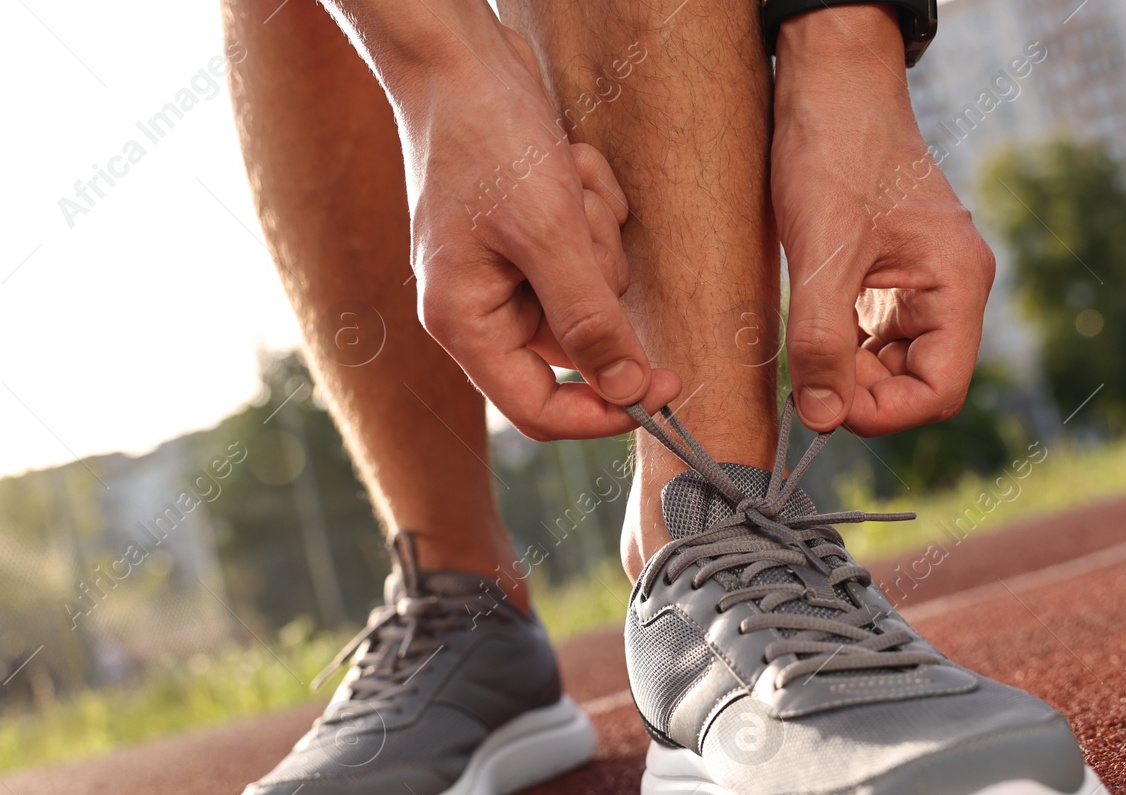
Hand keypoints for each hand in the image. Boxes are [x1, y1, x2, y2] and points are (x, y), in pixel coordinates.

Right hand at [374, 13, 678, 438]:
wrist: (460, 54)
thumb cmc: (485, 137)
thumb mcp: (547, 232)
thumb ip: (590, 320)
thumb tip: (630, 391)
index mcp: (465, 323)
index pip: (538, 409)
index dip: (604, 410)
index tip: (665, 388)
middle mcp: (480, 306)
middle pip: (575, 341)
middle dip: (596, 277)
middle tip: (580, 221)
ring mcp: (504, 270)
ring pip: (593, 287)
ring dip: (596, 231)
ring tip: (565, 180)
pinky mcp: (529, 234)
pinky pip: (589, 245)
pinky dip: (592, 204)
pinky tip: (566, 165)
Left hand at [771, 4, 994, 435]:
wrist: (828, 82)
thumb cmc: (834, 149)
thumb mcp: (821, 251)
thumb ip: (822, 339)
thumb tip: (822, 418)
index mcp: (956, 284)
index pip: (940, 392)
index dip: (885, 414)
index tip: (826, 408)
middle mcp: (949, 290)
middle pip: (915, 384)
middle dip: (860, 393)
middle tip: (803, 379)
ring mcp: (919, 285)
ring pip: (889, 366)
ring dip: (845, 372)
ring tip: (802, 350)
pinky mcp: (887, 278)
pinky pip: (871, 337)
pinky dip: (838, 347)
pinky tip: (808, 329)